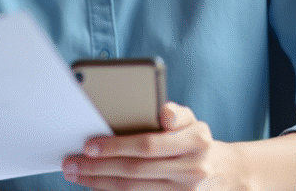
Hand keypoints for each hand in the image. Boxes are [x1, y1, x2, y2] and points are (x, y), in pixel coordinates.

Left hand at [62, 102, 251, 190]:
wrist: (224, 174)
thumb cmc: (195, 141)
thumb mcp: (193, 121)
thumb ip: (177, 113)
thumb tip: (164, 112)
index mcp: (195, 140)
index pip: (148, 145)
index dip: (116, 146)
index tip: (89, 144)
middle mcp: (191, 168)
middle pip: (135, 170)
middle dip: (98, 167)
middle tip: (71, 163)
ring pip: (133, 190)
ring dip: (99, 183)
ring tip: (77, 175)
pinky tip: (96, 186)